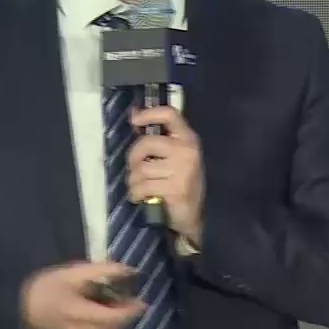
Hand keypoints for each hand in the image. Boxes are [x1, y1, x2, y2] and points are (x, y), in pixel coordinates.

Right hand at [20, 261, 144, 328]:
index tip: (143, 302)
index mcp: (78, 311)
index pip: (112, 318)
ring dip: (117, 324)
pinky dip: (107, 328)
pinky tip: (104, 317)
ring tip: (118, 309)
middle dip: (125, 318)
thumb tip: (131, 270)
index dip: (131, 312)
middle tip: (131, 303)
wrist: (24, 305)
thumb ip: (103, 270)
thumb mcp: (74, 272)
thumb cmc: (49, 285)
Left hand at [128, 106, 204, 245]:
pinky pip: (142, 186)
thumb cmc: (181, 183)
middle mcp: (186, 150)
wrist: (195, 216)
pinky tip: (140, 197)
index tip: (134, 119)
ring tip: (138, 186)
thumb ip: (160, 140)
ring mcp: (182, 170)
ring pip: (141, 168)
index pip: (169, 114)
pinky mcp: (175, 189)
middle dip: (133, 158)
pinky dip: (135, 193)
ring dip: (133, 179)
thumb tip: (134, 117)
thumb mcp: (177, 157)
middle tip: (135, 168)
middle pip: (146, 143)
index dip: (149, 113)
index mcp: (188, 138)